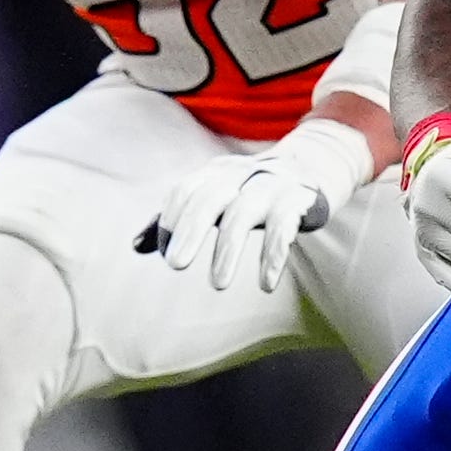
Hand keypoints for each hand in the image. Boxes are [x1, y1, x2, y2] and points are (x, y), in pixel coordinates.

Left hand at [147, 117, 371, 293]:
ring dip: (228, 250)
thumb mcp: (216, 196)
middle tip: (175, 264)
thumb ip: (180, 218)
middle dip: (192, 230)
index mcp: (216, 172)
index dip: (171, 219)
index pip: (186, 191)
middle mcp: (241, 174)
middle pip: (211, 198)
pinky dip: (273, 256)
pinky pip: (285, 228)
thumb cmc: (252, 189)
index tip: (164, 252)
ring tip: (217, 284)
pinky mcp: (299, 201)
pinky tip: (265, 284)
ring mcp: (272, 185)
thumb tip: (136, 246)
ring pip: (244, 214)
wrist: (313, 167)